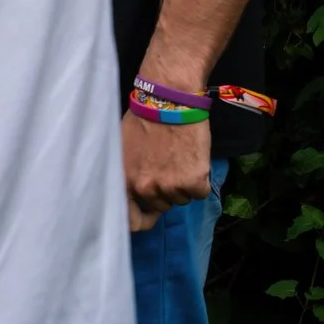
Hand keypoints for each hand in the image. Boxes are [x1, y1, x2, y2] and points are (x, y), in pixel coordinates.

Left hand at [122, 108, 213, 231]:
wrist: (170, 103)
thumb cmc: (145, 120)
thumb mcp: (122, 149)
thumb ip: (126, 174)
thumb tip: (130, 195)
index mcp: (124, 180)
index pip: (130, 220)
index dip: (141, 220)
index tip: (149, 215)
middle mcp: (144, 188)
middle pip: (161, 206)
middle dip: (165, 191)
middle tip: (166, 166)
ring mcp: (169, 187)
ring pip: (181, 199)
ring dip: (182, 184)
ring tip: (177, 158)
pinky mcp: (193, 182)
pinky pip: (199, 193)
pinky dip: (200, 180)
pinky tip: (192, 159)